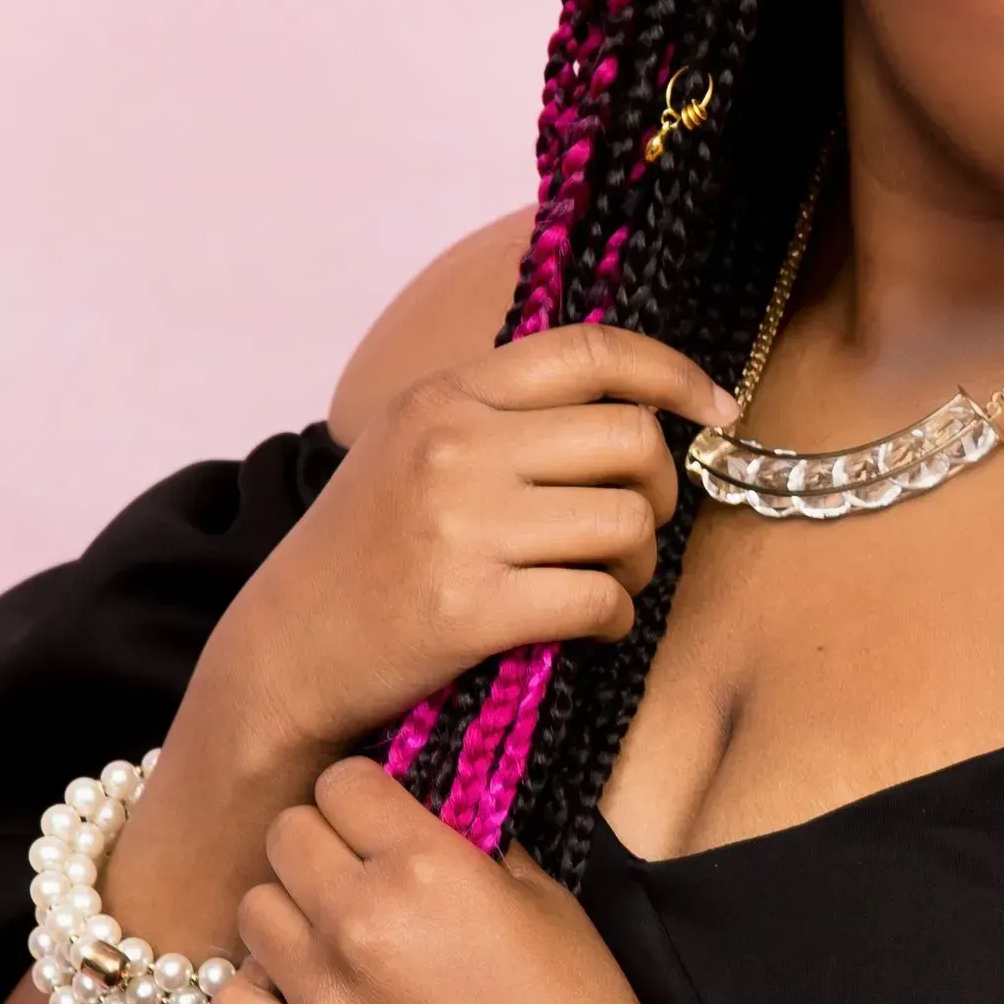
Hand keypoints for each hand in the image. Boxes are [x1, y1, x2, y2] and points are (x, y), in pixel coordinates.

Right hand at [209, 325, 738, 754]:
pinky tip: (589, 625)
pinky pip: (598, 599)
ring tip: (607, 582)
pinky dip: (614, 619)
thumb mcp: (413, 444)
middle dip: (659, 490)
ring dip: (639, 564)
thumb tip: (637, 405)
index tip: (717, 410)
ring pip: (627, 523)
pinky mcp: (468, 608)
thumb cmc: (367, 551)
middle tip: (635, 527)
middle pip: (630, 440)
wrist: (285, 651)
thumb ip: (503, 412)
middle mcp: (453, 445)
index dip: (673, 374)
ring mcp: (459, 525)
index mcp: (446, 394)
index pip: (590, 352)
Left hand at [215, 757, 676, 1003]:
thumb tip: (425, 821)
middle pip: (285, 833)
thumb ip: (472, 846)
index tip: (381, 818)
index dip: (364, 794)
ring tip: (332, 937)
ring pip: (252, 908)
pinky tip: (303, 994)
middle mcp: (359, 918)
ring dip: (289, 911)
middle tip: (357, 874)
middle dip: (322, 842)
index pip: (343, 782)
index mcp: (425, 865)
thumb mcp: (544, 896)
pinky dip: (258, 990)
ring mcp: (322, 995)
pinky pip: (230, 1002)